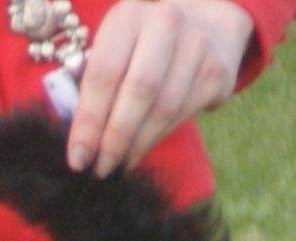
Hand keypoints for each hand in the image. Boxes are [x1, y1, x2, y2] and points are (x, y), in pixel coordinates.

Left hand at [66, 0, 254, 176]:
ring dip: (136, 144)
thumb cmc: (143, 47)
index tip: (78, 157)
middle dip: (115, 137)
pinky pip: (182, 114)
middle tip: (101, 168)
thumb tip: (81, 144)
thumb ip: (94, 86)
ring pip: (163, 107)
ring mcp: (197, 44)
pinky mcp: (217, 70)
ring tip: (118, 164)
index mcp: (129, 16)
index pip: (104, 73)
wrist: (206, 27)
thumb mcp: (115, 49)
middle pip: (138, 90)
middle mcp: (165, 22)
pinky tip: (140, 150)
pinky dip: (157, 138)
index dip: (89, 120)